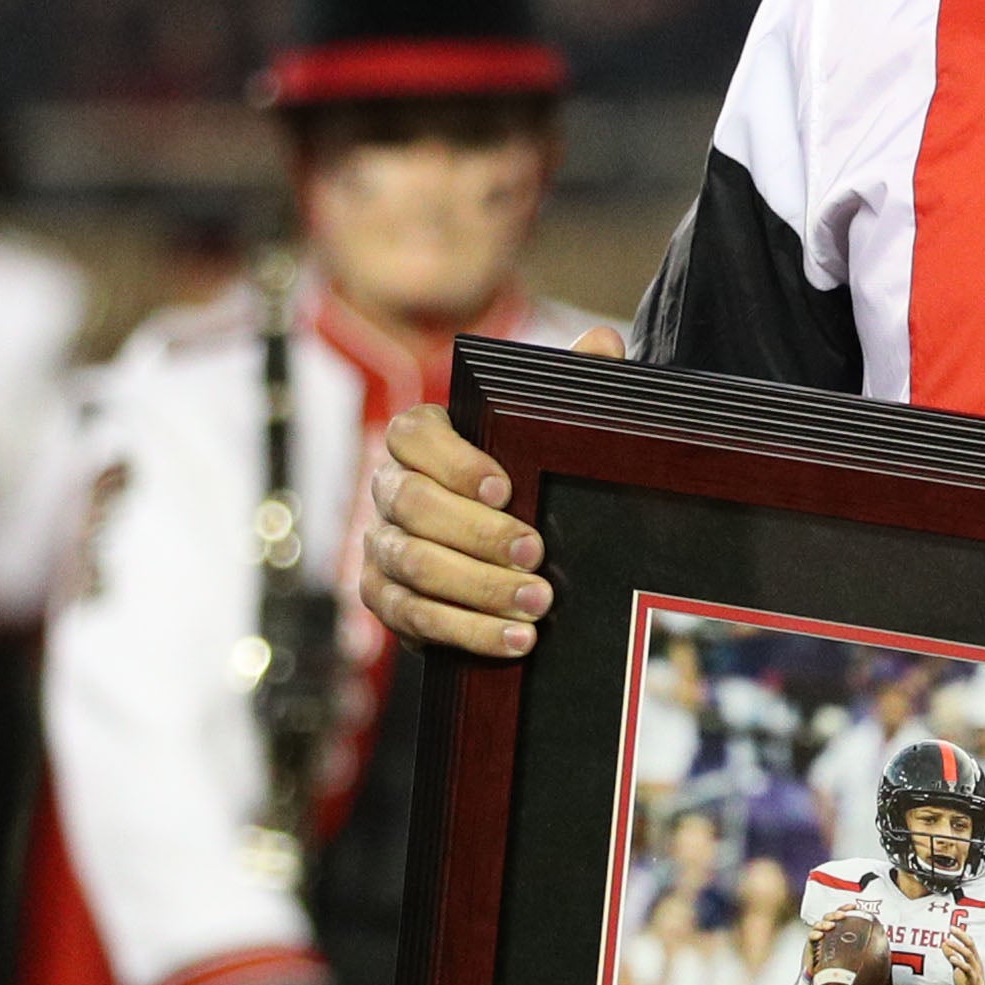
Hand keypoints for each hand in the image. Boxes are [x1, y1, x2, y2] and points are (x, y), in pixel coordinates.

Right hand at [361, 324, 624, 655]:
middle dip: (477, 536)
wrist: (507, 542)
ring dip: (476, 590)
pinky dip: (464, 631)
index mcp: (419, 436)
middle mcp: (390, 489)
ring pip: (413, 567)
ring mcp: (381, 546)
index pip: (414, 438)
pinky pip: (411, 618)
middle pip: (415, 509)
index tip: (507, 488)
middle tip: (535, 556)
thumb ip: (573, 383)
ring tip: (536, 607)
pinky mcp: (385, 598)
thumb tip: (603, 342)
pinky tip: (513, 641)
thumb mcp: (550, 427)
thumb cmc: (527, 470)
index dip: (454, 463)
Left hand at [943, 926, 984, 984]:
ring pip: (969, 955)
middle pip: (970, 946)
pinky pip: (968, 970)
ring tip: (947, 942)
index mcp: (974, 959)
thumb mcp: (958, 969)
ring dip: (958, 948)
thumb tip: (944, 943)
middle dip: (961, 936)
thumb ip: (952, 957)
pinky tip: (952, 959)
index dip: (961, 934)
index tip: (952, 927)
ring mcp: (976, 971)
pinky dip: (960, 963)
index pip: (969, 943)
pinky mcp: (973, 980)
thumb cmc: (967, 984)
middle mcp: (976, 963)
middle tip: (951, 929)